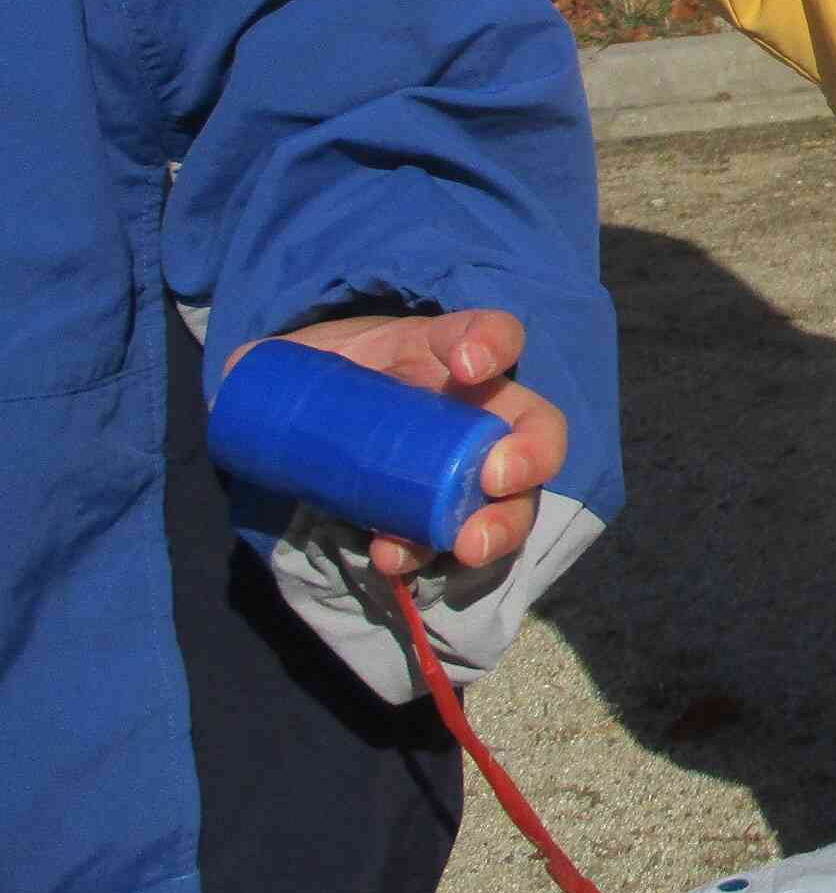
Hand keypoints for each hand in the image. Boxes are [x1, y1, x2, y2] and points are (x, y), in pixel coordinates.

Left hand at [226, 310, 568, 577]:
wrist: (306, 429)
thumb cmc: (320, 380)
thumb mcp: (302, 356)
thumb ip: (275, 361)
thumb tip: (241, 374)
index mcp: (449, 355)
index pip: (496, 334)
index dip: (493, 344)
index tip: (467, 364)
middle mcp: (478, 414)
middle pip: (537, 429)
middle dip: (530, 454)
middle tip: (495, 478)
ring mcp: (470, 471)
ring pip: (518, 497)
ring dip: (502, 524)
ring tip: (467, 543)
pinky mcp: (443, 519)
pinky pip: (459, 542)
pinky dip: (431, 554)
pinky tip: (394, 558)